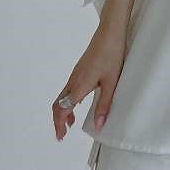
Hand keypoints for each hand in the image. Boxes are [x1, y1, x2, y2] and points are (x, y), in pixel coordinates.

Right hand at [51, 23, 126, 141]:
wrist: (110, 33)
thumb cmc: (112, 55)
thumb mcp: (111, 83)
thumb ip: (104, 105)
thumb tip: (99, 126)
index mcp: (79, 85)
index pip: (62, 109)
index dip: (59, 124)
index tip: (60, 137)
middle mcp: (73, 80)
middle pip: (57, 104)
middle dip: (57, 120)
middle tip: (62, 134)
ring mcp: (75, 74)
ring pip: (62, 96)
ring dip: (63, 111)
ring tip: (70, 123)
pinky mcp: (80, 70)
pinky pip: (68, 89)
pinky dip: (68, 101)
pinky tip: (78, 103)